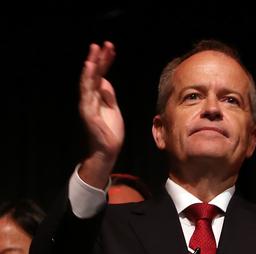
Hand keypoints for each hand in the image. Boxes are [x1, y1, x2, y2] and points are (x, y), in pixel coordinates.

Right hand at [79, 41, 123, 163]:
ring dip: (91, 66)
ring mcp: (88, 104)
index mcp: (96, 96)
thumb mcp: (112, 108)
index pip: (100, 75)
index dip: (105, 62)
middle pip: (93, 75)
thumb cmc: (110, 130)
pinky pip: (87, 94)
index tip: (111, 48)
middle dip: (97, 59)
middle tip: (101, 44)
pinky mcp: (89, 112)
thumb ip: (108, 95)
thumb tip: (105, 80)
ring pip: (87, 81)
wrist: (107, 150)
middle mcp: (89, 98)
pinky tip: (90, 69)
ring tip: (94, 52)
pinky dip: (88, 81)